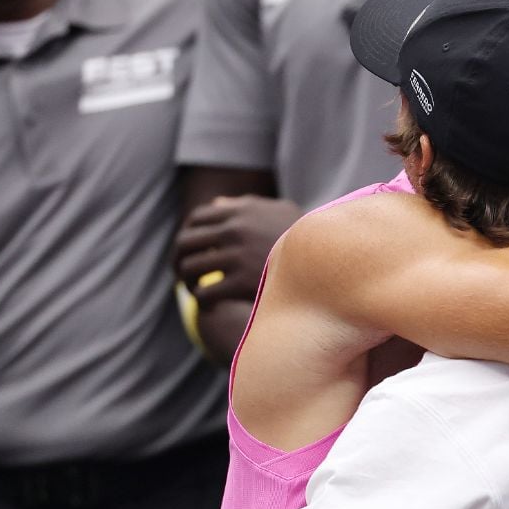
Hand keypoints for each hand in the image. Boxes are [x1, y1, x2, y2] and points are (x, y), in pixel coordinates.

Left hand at [173, 195, 301, 307]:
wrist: (328, 263)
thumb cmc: (303, 239)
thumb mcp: (280, 211)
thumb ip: (247, 205)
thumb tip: (217, 204)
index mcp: (240, 211)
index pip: (197, 218)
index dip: (188, 235)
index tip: (191, 250)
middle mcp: (235, 229)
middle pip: (186, 243)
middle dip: (179, 260)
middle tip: (184, 275)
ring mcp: (237, 255)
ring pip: (191, 268)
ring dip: (188, 282)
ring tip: (195, 291)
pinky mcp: (242, 282)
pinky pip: (206, 292)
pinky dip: (202, 300)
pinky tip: (209, 305)